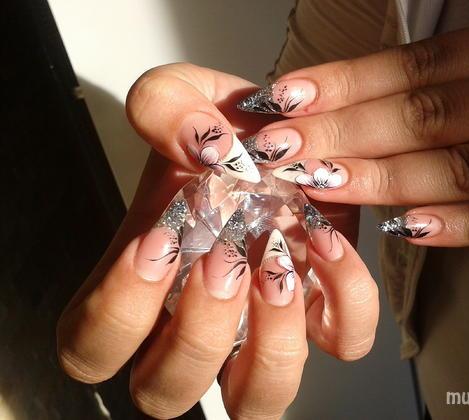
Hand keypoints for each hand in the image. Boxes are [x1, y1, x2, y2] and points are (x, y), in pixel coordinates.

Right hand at [56, 65, 377, 418]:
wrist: (280, 134)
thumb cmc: (221, 132)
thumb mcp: (181, 96)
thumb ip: (164, 106)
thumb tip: (198, 143)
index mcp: (142, 284)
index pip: (91, 348)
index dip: (116, 314)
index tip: (157, 243)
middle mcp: (198, 322)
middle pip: (166, 391)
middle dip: (197, 333)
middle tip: (223, 258)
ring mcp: (264, 327)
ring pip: (257, 400)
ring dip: (270, 342)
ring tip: (278, 262)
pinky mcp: (325, 312)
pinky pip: (344, 342)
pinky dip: (346, 301)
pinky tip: (329, 243)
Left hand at [237, 6, 468, 246]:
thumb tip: (397, 82)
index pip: (421, 63)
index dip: (349, 80)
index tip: (286, 94)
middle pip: (425, 114)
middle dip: (344, 132)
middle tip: (276, 146)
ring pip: (462, 167)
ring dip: (385, 178)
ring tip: (320, 182)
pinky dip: (465, 225)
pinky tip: (405, 229)